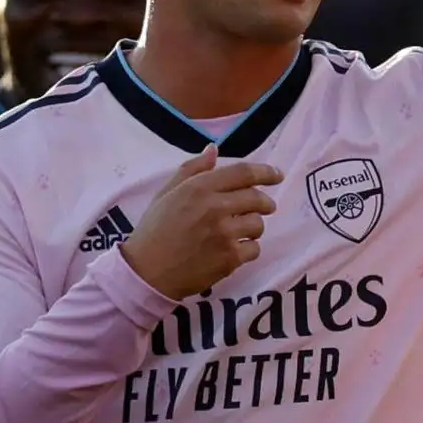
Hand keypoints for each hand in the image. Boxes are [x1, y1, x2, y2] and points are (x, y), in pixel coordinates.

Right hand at [119, 144, 284, 299]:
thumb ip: (192, 169)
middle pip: (257, 198)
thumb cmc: (154, 230)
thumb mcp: (166, 193)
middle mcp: (214, 207)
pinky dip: (248, 249)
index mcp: (199, 188)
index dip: (266, 172)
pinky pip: (255, 248)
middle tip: (263, 207)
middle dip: (265, 202)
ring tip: (238, 232)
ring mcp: (224, 234)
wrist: (146, 273)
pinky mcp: (229, 258)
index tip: (276, 175)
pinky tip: (232, 250)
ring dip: (253, 227)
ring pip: (258, 224)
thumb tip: (213, 149)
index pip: (244, 173)